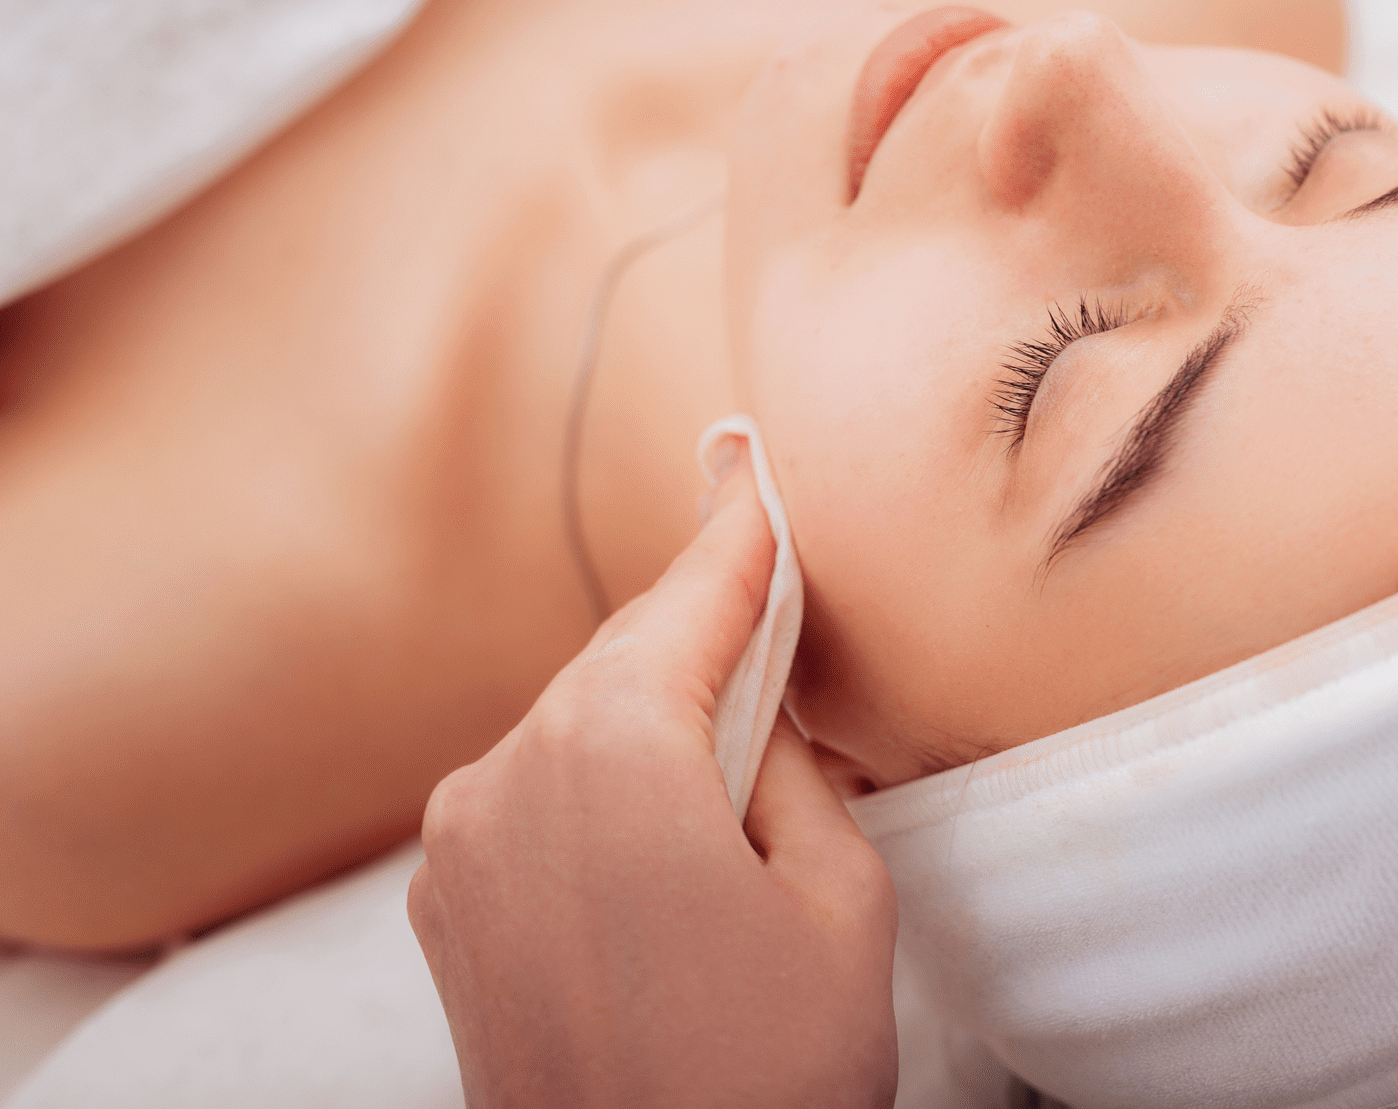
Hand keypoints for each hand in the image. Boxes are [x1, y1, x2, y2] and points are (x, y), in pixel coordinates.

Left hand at [407, 456, 896, 1108]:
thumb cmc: (767, 1074)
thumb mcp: (840, 898)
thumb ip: (796, 767)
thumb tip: (757, 716)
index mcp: (609, 751)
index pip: (694, 601)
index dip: (741, 532)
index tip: (753, 463)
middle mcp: (505, 775)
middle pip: (627, 654)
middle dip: (704, 623)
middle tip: (771, 580)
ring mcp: (458, 844)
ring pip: (578, 720)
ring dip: (657, 706)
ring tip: (743, 723)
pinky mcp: (445, 906)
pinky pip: (538, 791)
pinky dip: (604, 773)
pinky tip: (670, 804)